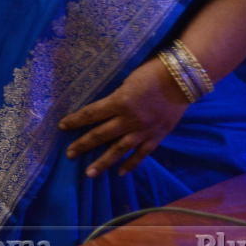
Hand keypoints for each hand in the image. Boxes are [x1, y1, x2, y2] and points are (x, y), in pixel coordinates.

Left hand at [58, 56, 189, 176]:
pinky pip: (141, 154)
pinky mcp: (157, 137)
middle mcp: (129, 120)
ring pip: (119, 150)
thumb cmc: (152, 72)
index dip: (75, 120)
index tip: (62, 126)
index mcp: (120, 102)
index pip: (91, 114)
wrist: (182, 79)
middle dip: (83, 145)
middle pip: (101, 135)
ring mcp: (144, 131)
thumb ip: (116, 97)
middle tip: (69, 154)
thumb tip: (103, 109)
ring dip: (103, 162)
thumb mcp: (127, 81)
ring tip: (89, 173)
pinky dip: (131, 164)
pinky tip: (120, 173)